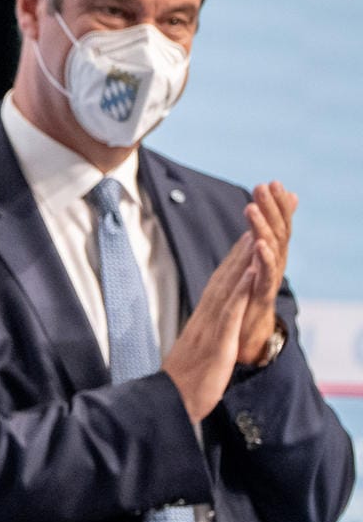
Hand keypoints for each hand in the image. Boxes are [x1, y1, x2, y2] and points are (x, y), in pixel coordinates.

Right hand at [163, 232, 258, 421]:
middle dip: (239, 251)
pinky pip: (231, 313)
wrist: (168, 402)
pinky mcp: (217, 343)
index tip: (243, 239)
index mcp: (201, 322)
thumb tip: (210, 332)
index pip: (218, 286)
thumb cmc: (182, 384)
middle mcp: (204, 320)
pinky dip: (241, 290)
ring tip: (255, 236)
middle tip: (252, 225)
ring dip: (242, 261)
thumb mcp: (197, 356)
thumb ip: (205, 339)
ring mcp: (210, 329)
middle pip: (223, 279)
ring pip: (228, 288)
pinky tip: (251, 273)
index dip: (232, 262)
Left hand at [237, 181, 295, 362]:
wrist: (246, 339)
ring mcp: (267, 281)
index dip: (274, 205)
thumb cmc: (249, 301)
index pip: (274, 226)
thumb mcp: (254, 268)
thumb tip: (267, 223)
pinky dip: (262, 259)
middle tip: (266, 185)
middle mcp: (271, 267)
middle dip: (271, 208)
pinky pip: (263, 276)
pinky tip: (258, 244)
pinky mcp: (261, 297)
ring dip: (262, 227)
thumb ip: (260, 241)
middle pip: (275, 232)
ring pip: (269, 250)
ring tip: (253, 207)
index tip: (272, 182)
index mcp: (266, 257)